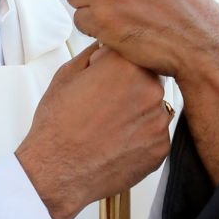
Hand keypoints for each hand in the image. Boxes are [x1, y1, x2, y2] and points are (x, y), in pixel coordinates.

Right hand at [16, 44, 170, 218]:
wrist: (57, 172)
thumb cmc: (57, 126)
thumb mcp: (67, 75)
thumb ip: (95, 54)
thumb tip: (107, 46)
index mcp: (126, 66)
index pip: (133, 51)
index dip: (116, 63)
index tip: (105, 74)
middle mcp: (150, 90)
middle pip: (148, 77)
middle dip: (130, 86)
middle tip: (104, 103)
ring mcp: (159, 121)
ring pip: (153, 106)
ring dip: (137, 111)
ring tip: (108, 125)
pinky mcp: (161, 148)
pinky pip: (154, 133)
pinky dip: (140, 136)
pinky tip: (115, 141)